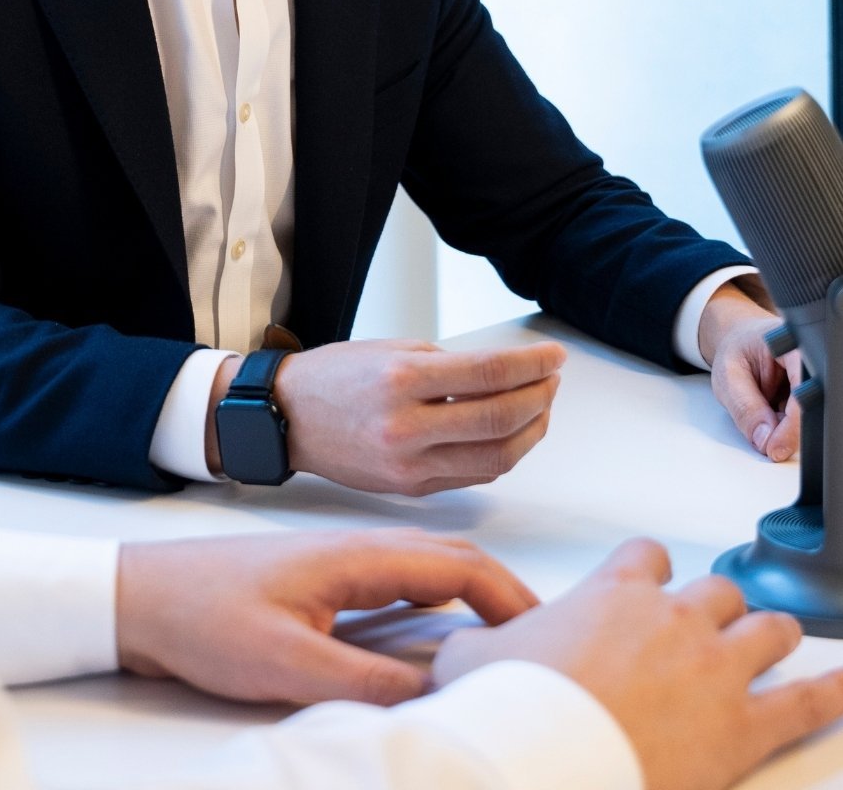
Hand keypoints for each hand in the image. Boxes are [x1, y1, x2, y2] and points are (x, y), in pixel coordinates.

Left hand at [116, 528, 537, 705]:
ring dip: (472, 602)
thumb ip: (363, 681)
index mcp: (355, 556)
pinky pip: (397, 589)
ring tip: (504, 645)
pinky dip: (434, 609)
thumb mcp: (286, 662)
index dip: (511, 598)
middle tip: (543, 644)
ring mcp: (340, 564)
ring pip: (427, 574)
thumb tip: (436, 694)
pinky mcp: (324, 585)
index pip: (457, 566)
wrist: (142, 596)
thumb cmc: (204, 618)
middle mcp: (355, 550)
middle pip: (452, 564)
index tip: (550, 634)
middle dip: (504, 598)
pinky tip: (436, 642)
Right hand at [252, 337, 565, 495]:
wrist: (288, 419)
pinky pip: (473, 476)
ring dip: (530, 432)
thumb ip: (450, 365)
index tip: (554, 355)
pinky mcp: (411, 490)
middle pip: (500, 420)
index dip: (532, 365)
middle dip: (539, 397)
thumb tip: (509, 374)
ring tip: (539, 406)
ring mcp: (409, 466)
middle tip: (552, 378)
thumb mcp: (393, 351)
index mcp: (402, 381)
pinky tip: (510, 433)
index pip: (489, 374)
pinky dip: (501, 455)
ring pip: (495, 459)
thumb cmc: (337, 376)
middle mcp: (407, 428)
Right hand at [431, 539, 842, 789]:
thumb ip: (477, 641)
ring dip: (775, 629)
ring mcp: (715, 668)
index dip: (647, 568)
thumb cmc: (518, 710)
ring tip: (785, 631)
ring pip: (767, 627)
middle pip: (715, 587)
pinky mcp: (744, 727)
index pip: (644, 555)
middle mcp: (671, 618)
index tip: (647, 578)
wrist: (553, 758)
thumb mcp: (470, 659)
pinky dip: (840, 690)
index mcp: (612, 594)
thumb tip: (452, 647)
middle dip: (717, 600)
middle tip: (715, 616)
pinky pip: (807, 701)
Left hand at [698, 285, 800, 461]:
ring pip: (809, 422)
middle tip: (764, 437)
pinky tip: (774, 411)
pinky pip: (804, 425)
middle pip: (812, 410)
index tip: (776, 446)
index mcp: (794, 346)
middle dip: (786, 430)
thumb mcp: (728, 377)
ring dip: (785, 429)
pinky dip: (785, 427)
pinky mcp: (814, 400)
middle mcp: (812, 364)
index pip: (804, 388)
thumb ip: (745, 407)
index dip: (792, 422)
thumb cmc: (736, 352)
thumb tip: (765, 439)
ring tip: (764, 409)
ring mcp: (815, 383)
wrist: (742, 345)